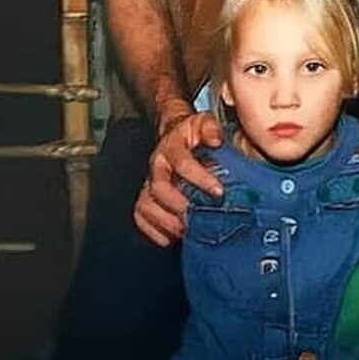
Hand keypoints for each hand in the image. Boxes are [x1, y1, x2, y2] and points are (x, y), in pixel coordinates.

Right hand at [132, 110, 223, 246]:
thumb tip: (216, 140)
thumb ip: (211, 128)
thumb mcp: (204, 122)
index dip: (200, 179)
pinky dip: (153, 230)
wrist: (174, 132)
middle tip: (198, 217)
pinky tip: (170, 237)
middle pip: (159, 188)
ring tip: (186, 230)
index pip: (183, 163)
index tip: (219, 192)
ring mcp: (148, 181)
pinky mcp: (145, 195)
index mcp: (172, 146)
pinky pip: (140, 215)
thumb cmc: (192, 132)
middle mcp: (157, 164)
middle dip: (179, 205)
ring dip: (165, 221)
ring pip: (146, 204)